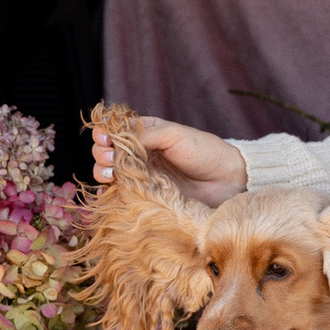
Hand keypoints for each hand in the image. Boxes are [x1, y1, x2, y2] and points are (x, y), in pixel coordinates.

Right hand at [92, 115, 248, 206]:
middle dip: (101, 154)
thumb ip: (144, 135)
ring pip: (109, 174)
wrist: (227, 180)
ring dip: (102, 172)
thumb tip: (115, 140)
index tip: (105, 139)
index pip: (114, 132)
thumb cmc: (204, 152)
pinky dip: (109, 194)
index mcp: (145, 134)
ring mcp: (142, 176)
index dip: (104, 135)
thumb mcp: (174, 135)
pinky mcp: (147, 197)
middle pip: (106, 153)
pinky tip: (108, 192)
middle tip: (111, 159)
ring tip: (111, 174)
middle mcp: (140, 155)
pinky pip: (121, 196)